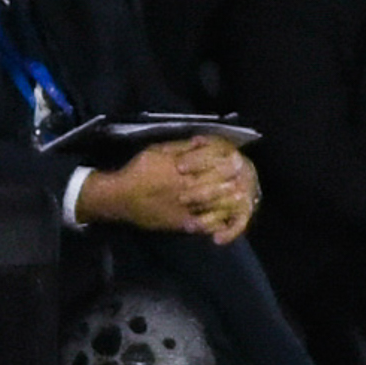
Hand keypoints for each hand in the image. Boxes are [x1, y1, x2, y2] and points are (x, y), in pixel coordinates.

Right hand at [81, 136, 254, 242]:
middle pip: (217, 185)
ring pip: (214, 205)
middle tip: (245, 178)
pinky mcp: (181, 223)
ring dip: (229, 201)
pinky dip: (215, 221)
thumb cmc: (138, 171)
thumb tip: (201, 141)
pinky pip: (203, 223)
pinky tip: (224, 218)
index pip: (212, 165)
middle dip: (233, 181)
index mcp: (182, 170)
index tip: (238, 160)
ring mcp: (185, 208)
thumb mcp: (157, 151)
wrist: (120, 198)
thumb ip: (180, 147)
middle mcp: (187, 189)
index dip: (227, 163)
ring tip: (241, 198)